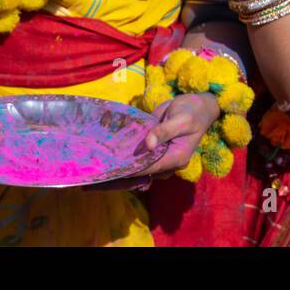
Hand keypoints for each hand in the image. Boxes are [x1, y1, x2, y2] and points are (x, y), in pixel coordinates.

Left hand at [85, 92, 221, 191]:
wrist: (198, 106)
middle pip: (139, 175)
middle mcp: (166, 163)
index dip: (129, 171)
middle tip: (91, 183)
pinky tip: (103, 164)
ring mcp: (158, 158)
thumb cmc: (192, 113)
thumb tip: (148, 144)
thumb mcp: (182, 120)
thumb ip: (164, 131)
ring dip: (116, 174)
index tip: (110, 173)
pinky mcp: (152, 150)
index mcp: (175, 158)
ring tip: (91, 177)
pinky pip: (136, 160)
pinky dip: (122, 163)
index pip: (149, 168)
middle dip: (116, 180)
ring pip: (135, 171)